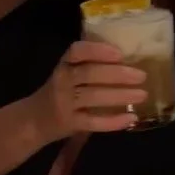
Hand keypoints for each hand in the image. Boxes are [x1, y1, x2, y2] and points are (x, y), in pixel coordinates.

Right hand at [32, 40, 146, 141]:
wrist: (33, 121)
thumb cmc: (59, 93)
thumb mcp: (67, 74)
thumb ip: (89, 66)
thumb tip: (129, 61)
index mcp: (63, 65)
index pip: (76, 52)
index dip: (97, 51)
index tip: (119, 53)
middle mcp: (62, 82)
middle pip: (89, 74)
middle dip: (117, 74)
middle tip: (141, 76)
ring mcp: (64, 104)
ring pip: (93, 97)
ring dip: (120, 95)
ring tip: (142, 95)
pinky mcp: (69, 124)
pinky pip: (93, 122)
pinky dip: (113, 121)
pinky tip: (131, 118)